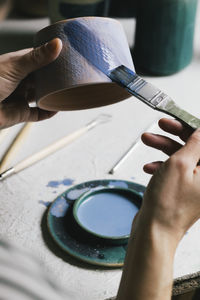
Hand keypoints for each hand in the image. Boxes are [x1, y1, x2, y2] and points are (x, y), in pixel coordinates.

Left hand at [0, 38, 61, 127]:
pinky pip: (39, 113)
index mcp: (16, 65)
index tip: (66, 55)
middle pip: (41, 78)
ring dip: (52, 94)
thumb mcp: (15, 66)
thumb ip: (37, 58)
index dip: (51, 56)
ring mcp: (20, 97)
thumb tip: (57, 44)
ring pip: (41, 95)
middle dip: (54, 77)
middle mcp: (19, 80)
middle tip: (70, 74)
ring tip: (67, 90)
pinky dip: (48, 112)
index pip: (37, 58)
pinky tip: (57, 108)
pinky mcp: (21, 113)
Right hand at [139, 118, 199, 241]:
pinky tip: (149, 167)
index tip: (177, 120)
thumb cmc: (168, 202)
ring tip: (146, 139)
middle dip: (175, 134)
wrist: (155, 230)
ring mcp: (196, 185)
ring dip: (164, 148)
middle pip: (195, 147)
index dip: (191, 127)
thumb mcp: (180, 164)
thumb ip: (195, 144)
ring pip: (183, 157)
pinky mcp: (184, 190)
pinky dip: (162, 166)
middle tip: (160, 124)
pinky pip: (176, 171)